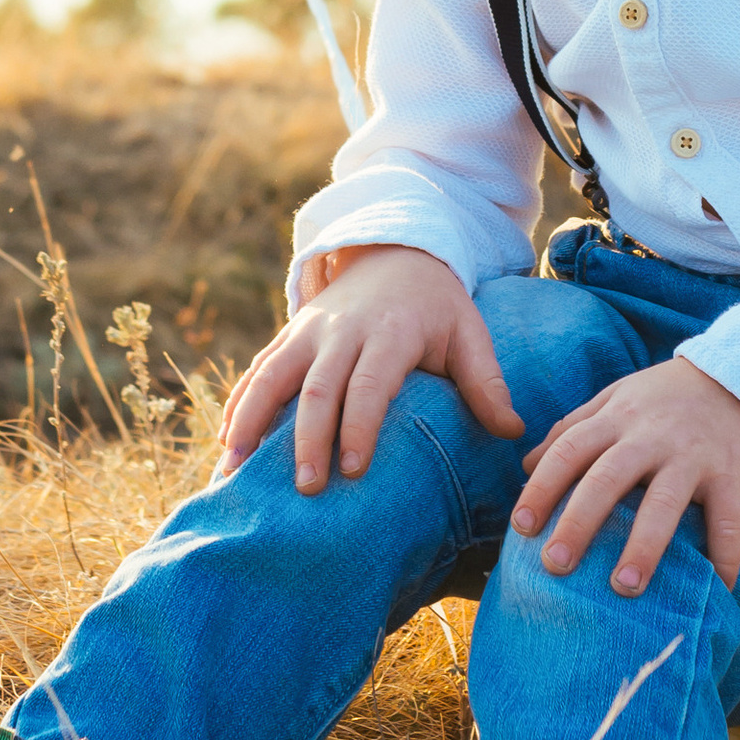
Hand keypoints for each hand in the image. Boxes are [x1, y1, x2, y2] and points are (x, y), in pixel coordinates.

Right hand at [218, 246, 522, 492]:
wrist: (396, 250)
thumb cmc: (438, 306)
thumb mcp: (468, 333)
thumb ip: (487, 382)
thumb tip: (514, 432)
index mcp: (389, 331)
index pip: (370, 382)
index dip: (359, 424)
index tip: (354, 469)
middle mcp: (342, 330)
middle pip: (317, 386)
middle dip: (308, 438)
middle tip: (307, 488)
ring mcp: (308, 331)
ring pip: (273, 376)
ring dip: (251, 421)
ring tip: (235, 469)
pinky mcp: (288, 335)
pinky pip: (258, 370)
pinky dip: (239, 405)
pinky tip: (226, 445)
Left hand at [512, 353, 739, 595]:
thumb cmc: (665, 398)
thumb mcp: (615, 398)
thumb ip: (572, 427)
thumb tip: (524, 465)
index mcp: (617, 418)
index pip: (569, 449)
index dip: (542, 487)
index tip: (521, 526)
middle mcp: (651, 436)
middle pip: (608, 478)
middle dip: (579, 522)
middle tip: (554, 565)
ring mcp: (693, 456)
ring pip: (665, 502)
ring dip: (644, 546)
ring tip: (624, 588)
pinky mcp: (732, 475)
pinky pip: (728, 520)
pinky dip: (725, 555)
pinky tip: (718, 589)